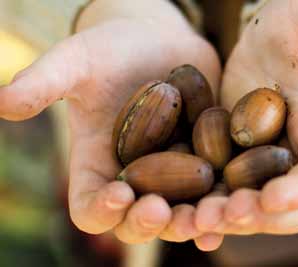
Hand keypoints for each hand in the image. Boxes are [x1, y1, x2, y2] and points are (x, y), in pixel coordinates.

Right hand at [0, 5, 221, 247]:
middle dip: (150, 222)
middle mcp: (135, 178)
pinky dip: (222, 205)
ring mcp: (171, 174)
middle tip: (165, 213)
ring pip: (181, 213)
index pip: (91, 204)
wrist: (158, 41)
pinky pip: (212, 193)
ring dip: (193, 221)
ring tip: (206, 218)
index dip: (101, 208)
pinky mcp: (203, 163)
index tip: (119, 194)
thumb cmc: (111, 49)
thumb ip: (46, 82)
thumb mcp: (78, 61)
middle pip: (137, 219)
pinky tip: (237, 209)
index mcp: (98, 165)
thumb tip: (3, 103)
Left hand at [195, 0, 297, 239]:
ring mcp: (270, 167)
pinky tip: (189, 225)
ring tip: (197, 221)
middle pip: (291, 207)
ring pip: (256, 210)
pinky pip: (230, 199)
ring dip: (228, 221)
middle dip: (260, 216)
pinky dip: (214, 217)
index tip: (269, 199)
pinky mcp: (242, 165)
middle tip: (225, 214)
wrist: (272, 46)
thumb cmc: (295, 33)